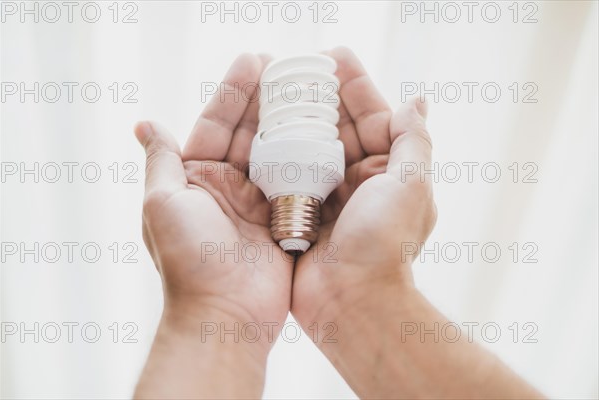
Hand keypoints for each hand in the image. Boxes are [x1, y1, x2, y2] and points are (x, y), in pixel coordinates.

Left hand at [134, 54, 291, 397]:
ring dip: (291, 121)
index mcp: (198, 179)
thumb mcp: (163, 204)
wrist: (227, 315)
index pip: (216, 124)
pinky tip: (325, 129)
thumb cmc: (188, 262)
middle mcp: (229, 187)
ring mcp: (260, 203)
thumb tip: (145, 123)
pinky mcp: (287, 219)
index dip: (234, 92)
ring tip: (309, 89)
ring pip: (278, 152)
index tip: (254, 60)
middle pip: (251, 133)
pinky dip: (311, 155)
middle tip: (288, 67)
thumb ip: (162, 161)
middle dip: (267, 99)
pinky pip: (300, 180)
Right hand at [291, 46, 435, 330]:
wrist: (352, 302)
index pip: (374, 117)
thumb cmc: (385, 244)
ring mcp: (330, 198)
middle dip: (321, 96)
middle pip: (339, 128)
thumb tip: (417, 101)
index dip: (355, 86)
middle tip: (299, 65)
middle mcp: (360, 182)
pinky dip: (279, 152)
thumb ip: (413, 141)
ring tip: (277, 88)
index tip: (335, 56)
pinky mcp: (302, 213)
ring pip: (312, 148)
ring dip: (297, 119)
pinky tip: (262, 129)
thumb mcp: (410, 185)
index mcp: (389, 172)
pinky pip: (290, 174)